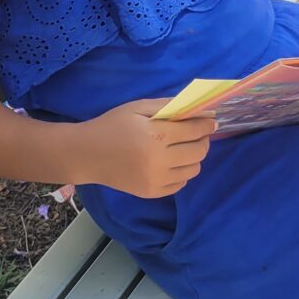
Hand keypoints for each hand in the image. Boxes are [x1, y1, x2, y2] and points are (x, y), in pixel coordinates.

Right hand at [75, 98, 216, 198]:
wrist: (87, 154)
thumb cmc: (112, 125)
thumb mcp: (137, 107)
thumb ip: (167, 106)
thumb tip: (196, 108)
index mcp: (155, 135)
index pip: (194, 130)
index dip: (206, 124)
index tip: (212, 120)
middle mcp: (159, 160)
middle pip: (198, 151)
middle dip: (203, 140)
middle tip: (197, 134)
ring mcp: (156, 179)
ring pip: (193, 170)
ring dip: (193, 157)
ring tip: (183, 148)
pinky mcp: (152, 193)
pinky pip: (180, 184)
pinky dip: (181, 172)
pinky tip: (170, 162)